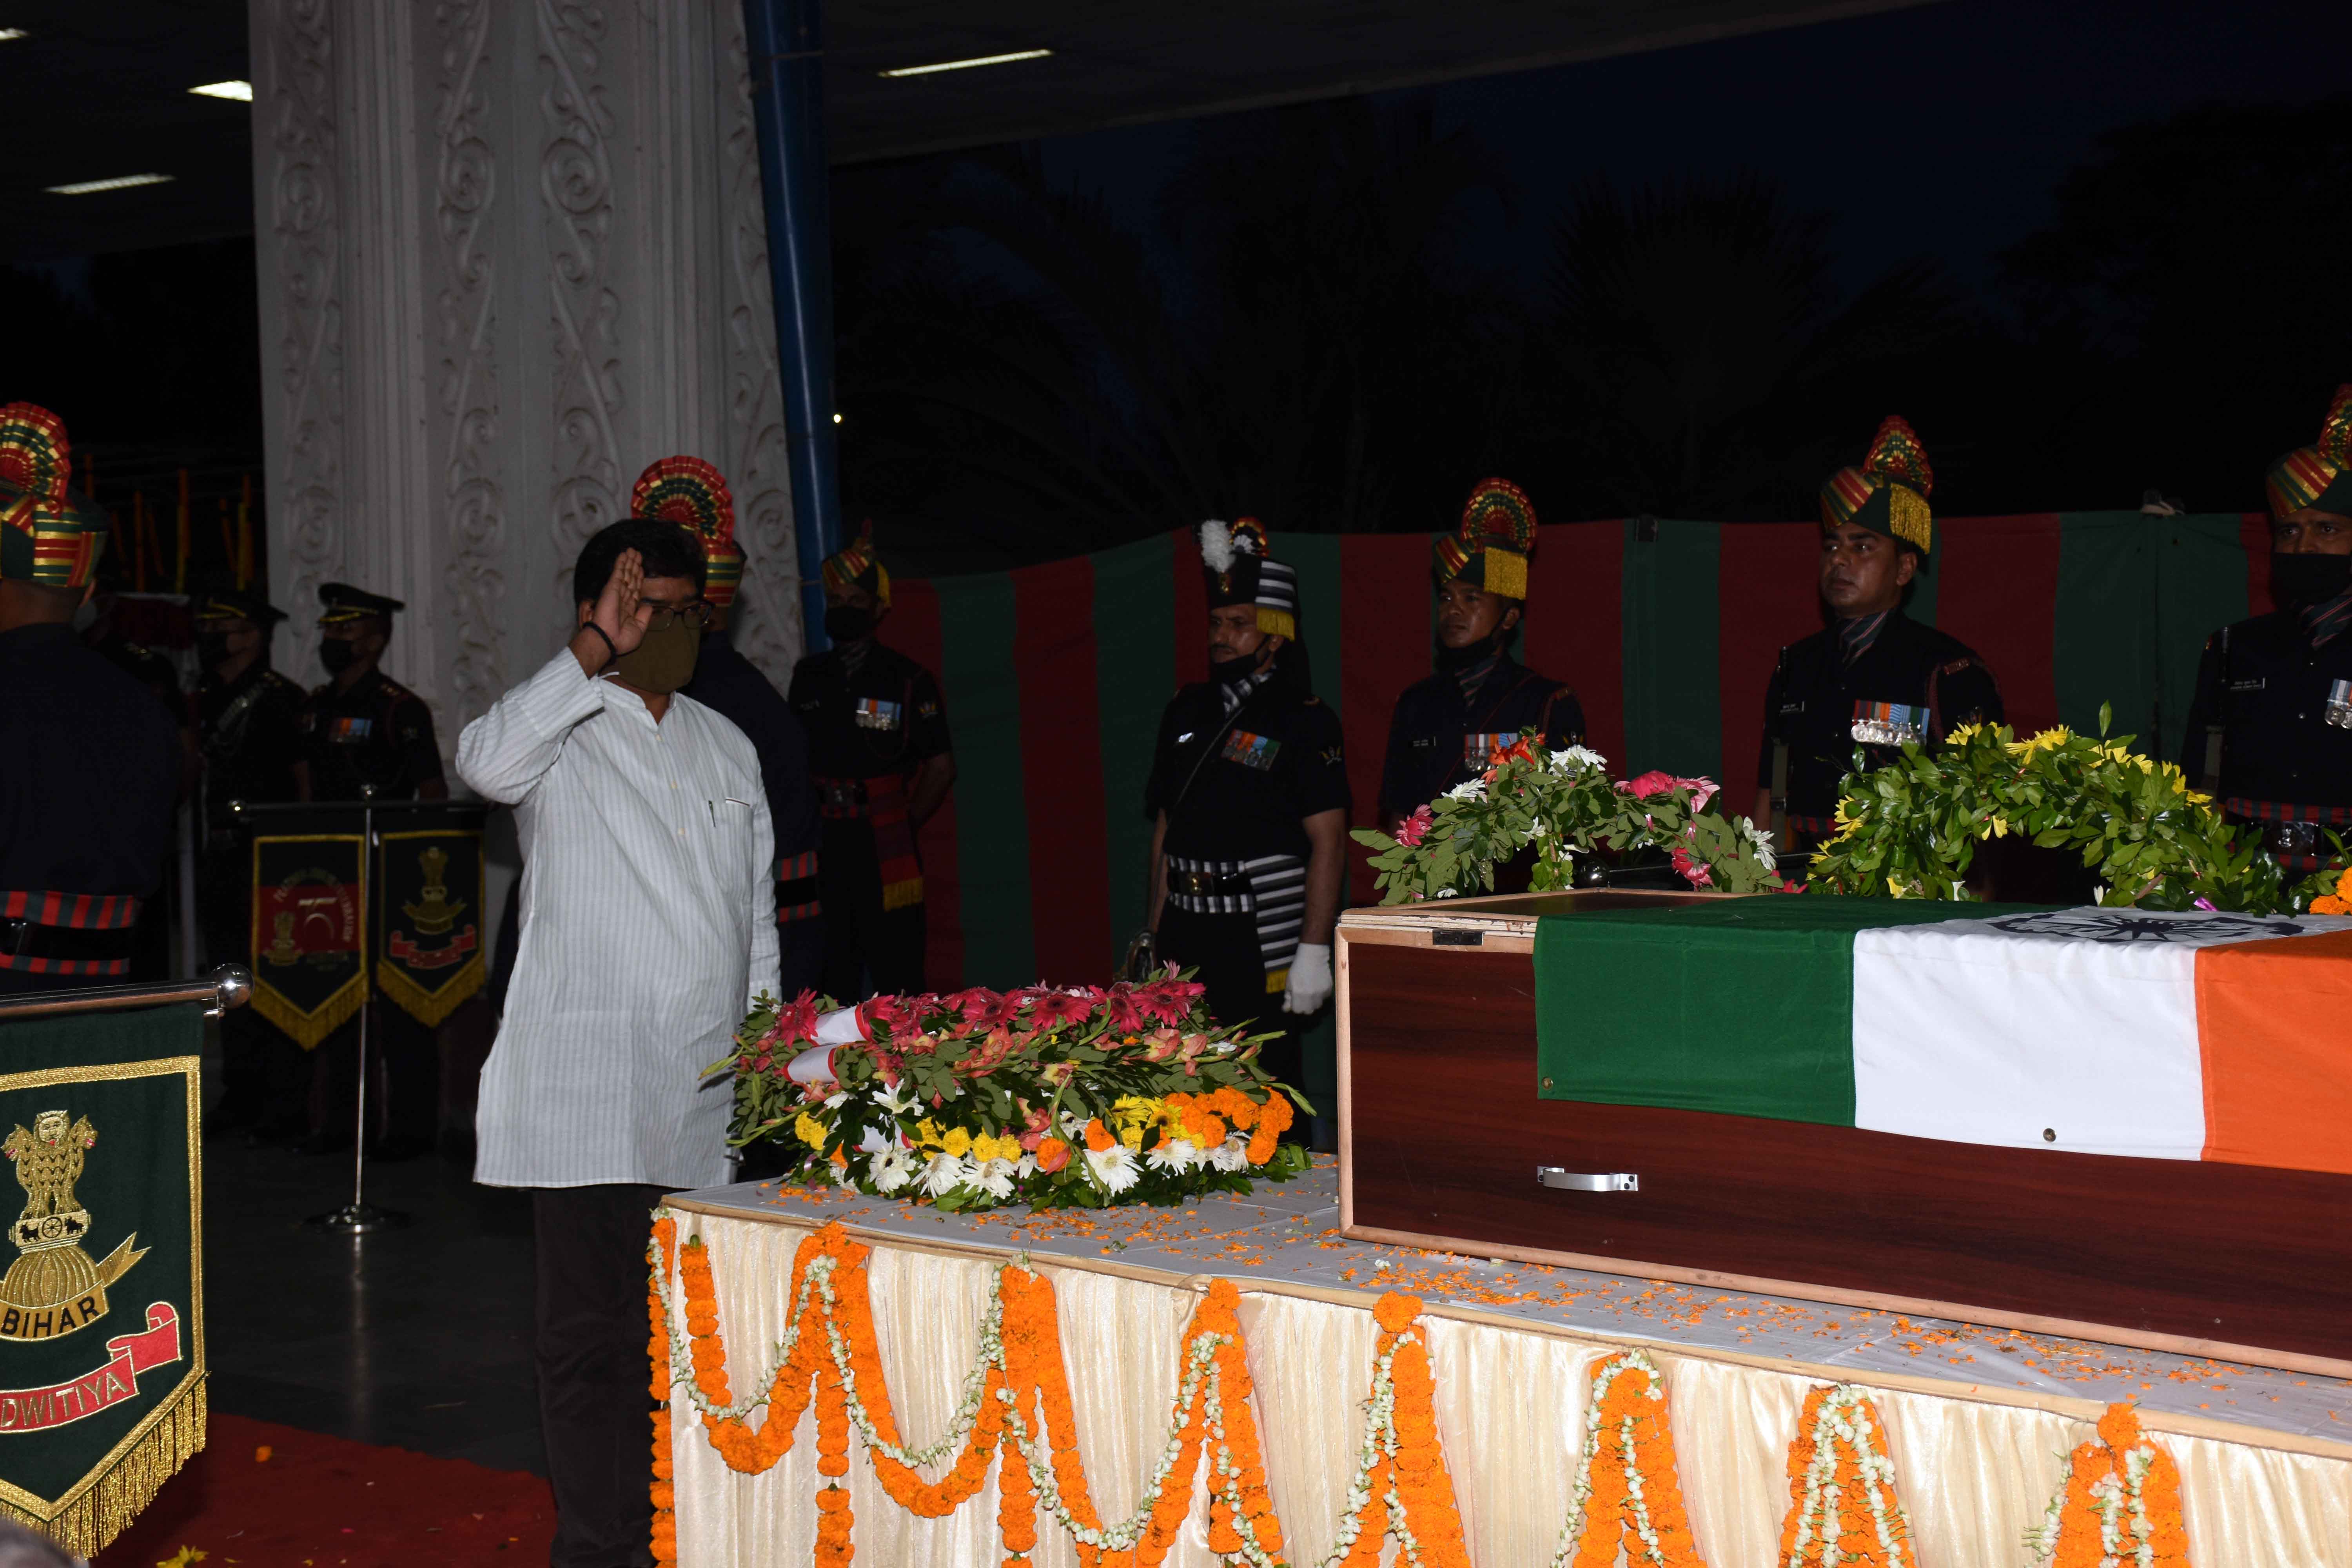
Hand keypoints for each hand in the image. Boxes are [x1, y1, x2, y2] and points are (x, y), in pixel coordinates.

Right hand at [571, 548, 653, 673]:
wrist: (607, 640)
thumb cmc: (622, 639)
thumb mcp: (639, 628)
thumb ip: (644, 615)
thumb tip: (648, 605)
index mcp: (629, 608)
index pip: (635, 589)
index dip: (639, 578)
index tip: (641, 568)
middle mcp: (623, 598)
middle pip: (631, 578)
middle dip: (634, 566)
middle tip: (637, 554)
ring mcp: (616, 592)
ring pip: (625, 573)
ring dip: (629, 561)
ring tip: (633, 550)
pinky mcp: (611, 588)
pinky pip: (617, 573)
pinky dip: (620, 563)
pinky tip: (623, 554)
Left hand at [1281, 941, 1332, 1014]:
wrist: (1313, 957)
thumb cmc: (1297, 968)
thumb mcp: (1289, 982)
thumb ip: (1288, 996)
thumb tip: (1286, 1009)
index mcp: (1298, 994)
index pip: (1297, 1010)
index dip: (1295, 1006)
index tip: (1295, 1000)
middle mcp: (1311, 996)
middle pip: (1308, 1011)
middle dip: (1304, 1006)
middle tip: (1303, 998)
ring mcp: (1321, 994)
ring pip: (1317, 1006)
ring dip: (1313, 1002)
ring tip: (1311, 992)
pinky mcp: (1328, 990)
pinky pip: (1324, 998)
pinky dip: (1321, 996)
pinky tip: (1318, 987)